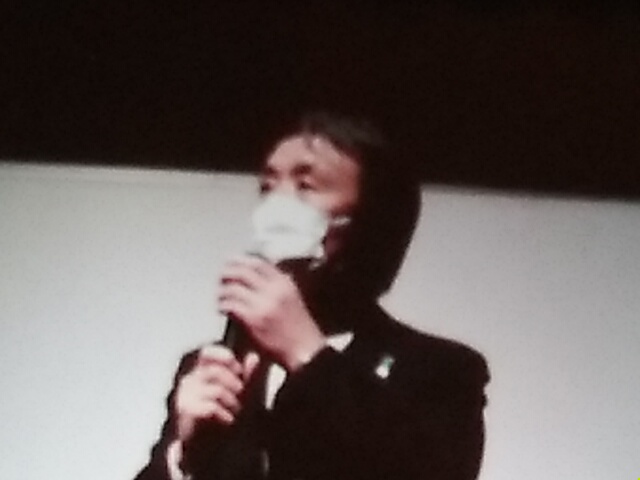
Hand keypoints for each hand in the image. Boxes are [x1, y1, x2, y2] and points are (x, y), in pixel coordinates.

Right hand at [174, 344, 258, 443]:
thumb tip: (254, 357)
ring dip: (232, 404)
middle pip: (217, 371)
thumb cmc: (224, 416)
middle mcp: (190, 380)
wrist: (207, 448)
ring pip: (217, 390)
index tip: (239, 369)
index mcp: (200, 372)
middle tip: (241, 400)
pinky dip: (225, 415)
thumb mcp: (240, 394)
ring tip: (234, 413)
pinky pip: (211, 407)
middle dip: (236, 385)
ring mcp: (185, 395)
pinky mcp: (185, 412)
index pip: (207, 353)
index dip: (224, 357)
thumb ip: (247, 376)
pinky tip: (228, 421)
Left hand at [218, 255, 326, 370]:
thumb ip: (278, 287)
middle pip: (243, 271)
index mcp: (285, 283)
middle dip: (228, 272)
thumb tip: (260, 279)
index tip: (233, 262)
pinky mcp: (253, 320)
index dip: (242, 260)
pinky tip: (223, 309)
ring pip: (233, 288)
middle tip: (221, 277)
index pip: (259, 263)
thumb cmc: (301, 330)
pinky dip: (223, 305)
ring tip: (221, 297)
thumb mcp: (293, 300)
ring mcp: (263, 304)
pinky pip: (231, 305)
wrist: (306, 351)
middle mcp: (274, 290)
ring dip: (223, 291)